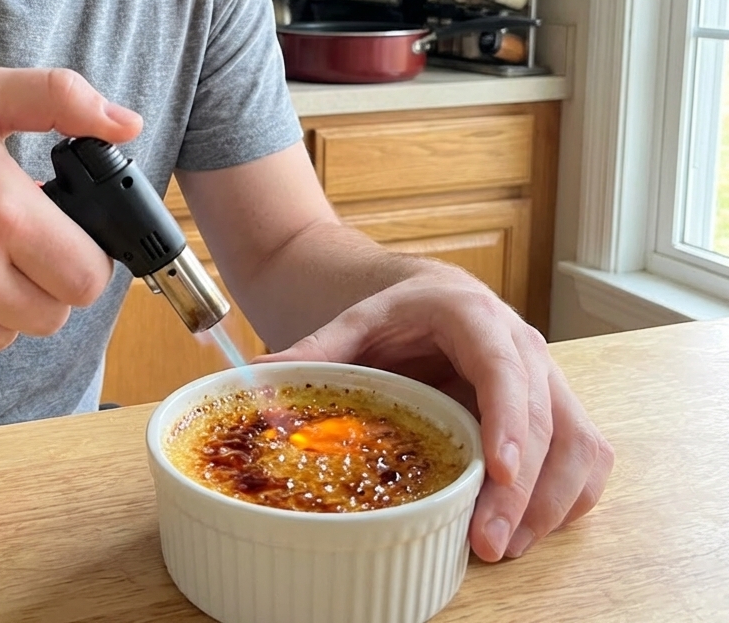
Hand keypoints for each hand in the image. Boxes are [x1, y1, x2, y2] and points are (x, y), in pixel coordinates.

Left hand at [258, 265, 613, 560]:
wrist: (435, 297)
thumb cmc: (400, 313)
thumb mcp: (355, 323)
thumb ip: (314, 351)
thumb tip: (258, 381)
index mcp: (475, 318)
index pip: (504, 370)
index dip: (508, 421)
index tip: (501, 471)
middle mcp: (523, 347)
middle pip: (546, 420)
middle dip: (523, 489)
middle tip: (488, 542)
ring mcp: (548, 379)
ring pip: (579, 444)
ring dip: (551, 501)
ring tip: (506, 546)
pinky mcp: (558, 408)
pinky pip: (586, 456)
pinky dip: (568, 497)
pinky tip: (529, 528)